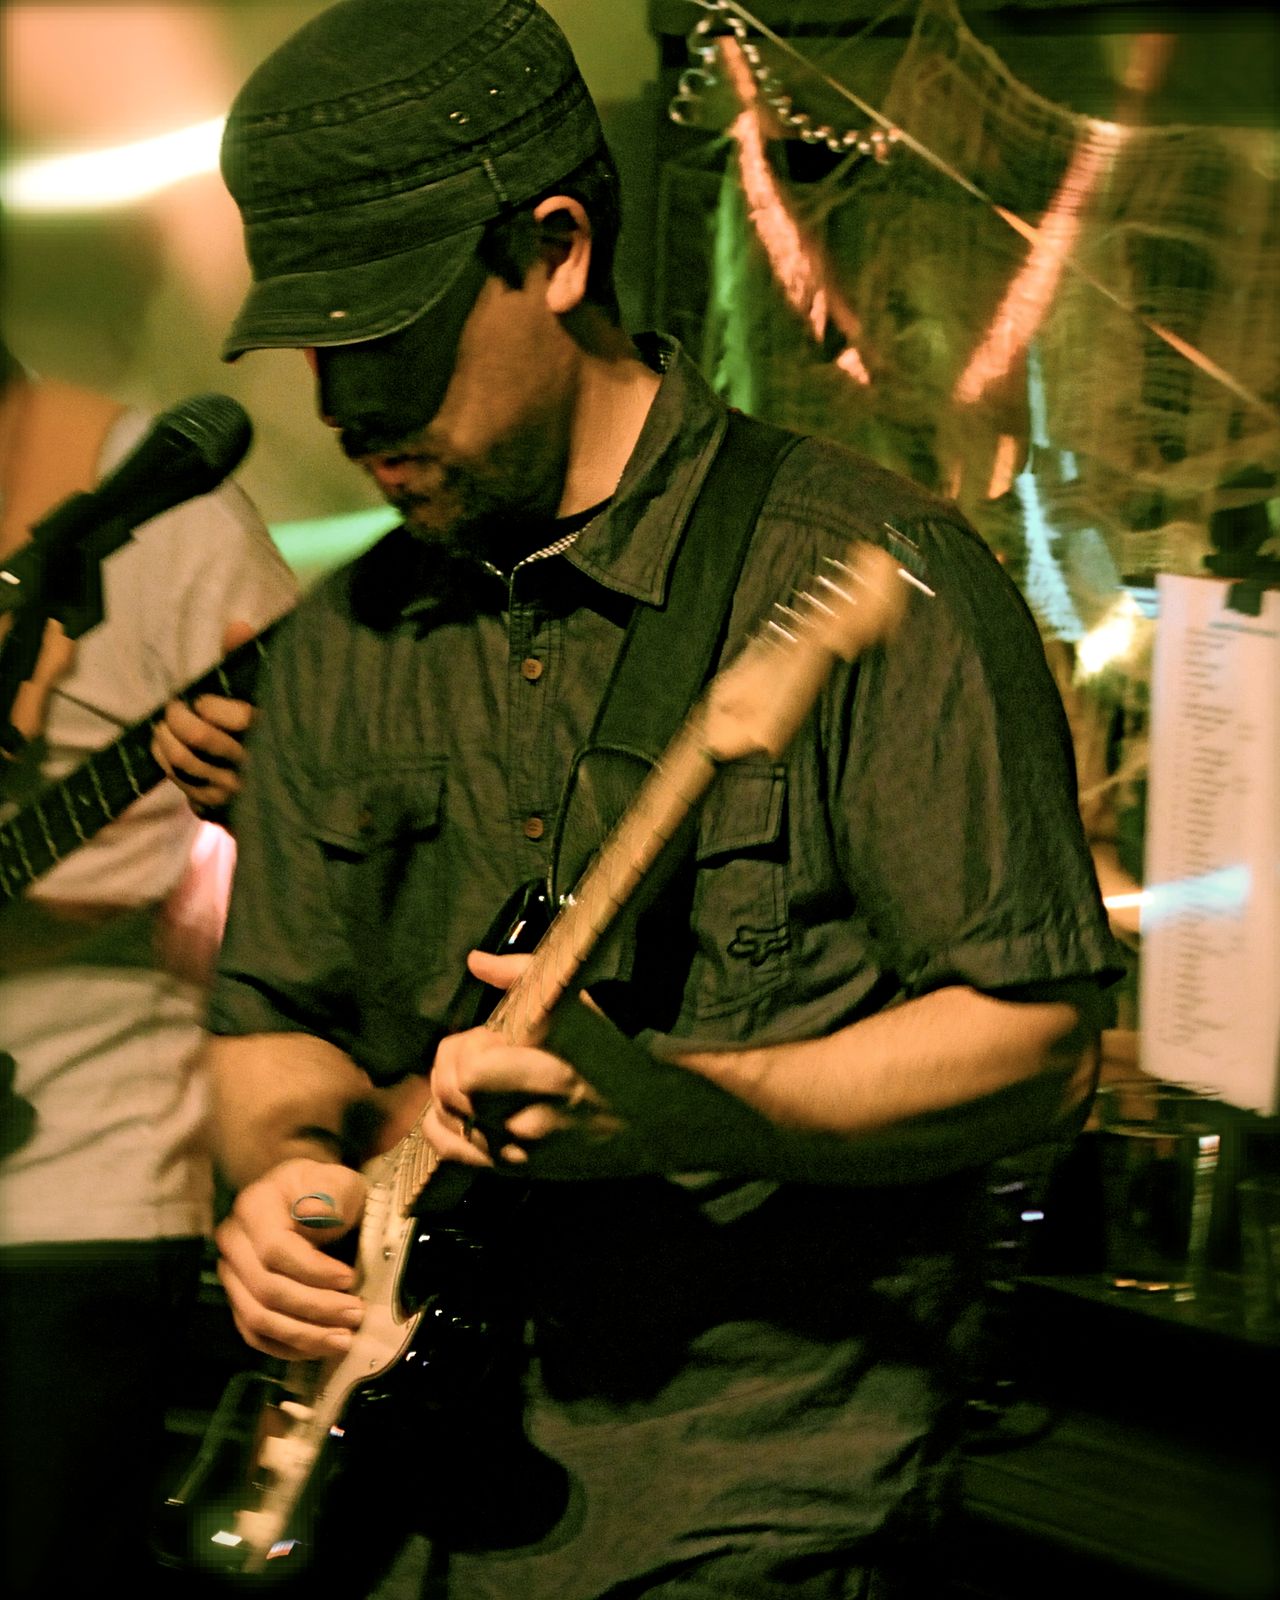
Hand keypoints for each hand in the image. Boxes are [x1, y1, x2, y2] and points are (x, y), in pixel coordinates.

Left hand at [151, 620, 256, 817]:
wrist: (285, 788)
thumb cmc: (268, 727)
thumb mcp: (261, 693)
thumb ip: (246, 659)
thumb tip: (237, 624)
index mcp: (271, 735)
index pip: (238, 719)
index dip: (211, 706)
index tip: (202, 701)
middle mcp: (253, 765)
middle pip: (200, 738)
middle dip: (177, 718)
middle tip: (174, 707)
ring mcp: (233, 789)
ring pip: (185, 761)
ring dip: (165, 739)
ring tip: (164, 725)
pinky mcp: (216, 805)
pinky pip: (180, 782)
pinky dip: (164, 760)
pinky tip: (163, 745)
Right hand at [215, 1157, 366, 1359]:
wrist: (304, 1197)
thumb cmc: (324, 1189)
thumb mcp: (336, 1180)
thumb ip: (330, 1194)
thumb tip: (315, 1213)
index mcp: (254, 1207)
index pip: (275, 1249)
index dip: (313, 1271)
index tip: (350, 1279)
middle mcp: (233, 1242)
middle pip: (266, 1290)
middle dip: (315, 1308)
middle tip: (355, 1315)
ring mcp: (231, 1274)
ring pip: (258, 1318)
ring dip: (303, 1336)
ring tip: (342, 1339)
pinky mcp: (238, 1299)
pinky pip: (255, 1334)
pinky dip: (287, 1346)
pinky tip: (318, 1347)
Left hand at [424, 950, 625, 1173]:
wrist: (651, 1115)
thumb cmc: (612, 1053)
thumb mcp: (577, 1003)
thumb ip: (521, 975)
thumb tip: (476, 961)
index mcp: (549, 1070)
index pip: (471, 1067)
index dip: (468, 1044)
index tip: (489, 1034)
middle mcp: (531, 1115)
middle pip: (453, 1092)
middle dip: (453, 1062)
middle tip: (475, 1049)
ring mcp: (522, 1148)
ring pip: (447, 1120)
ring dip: (447, 1089)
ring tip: (469, 1074)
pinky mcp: (517, 1169)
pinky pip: (454, 1152)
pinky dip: (442, 1125)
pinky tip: (457, 1107)